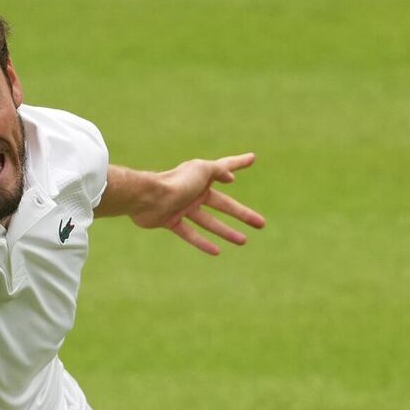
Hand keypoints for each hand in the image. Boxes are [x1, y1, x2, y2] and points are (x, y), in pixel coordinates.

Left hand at [133, 153, 265, 256]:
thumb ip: (219, 170)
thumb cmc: (176, 181)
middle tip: (262, 223)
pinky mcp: (171, 221)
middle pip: (224, 204)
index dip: (239, 162)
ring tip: (244, 241)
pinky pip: (190, 234)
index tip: (253, 158)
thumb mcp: (202, 170)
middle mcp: (194, 191)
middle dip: (243, 214)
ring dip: (227, 231)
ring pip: (209, 222)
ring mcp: (183, 207)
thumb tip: (231, 178)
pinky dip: (202, 242)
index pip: (226, 167)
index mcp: (202, 176)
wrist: (147, 197)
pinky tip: (217, 251)